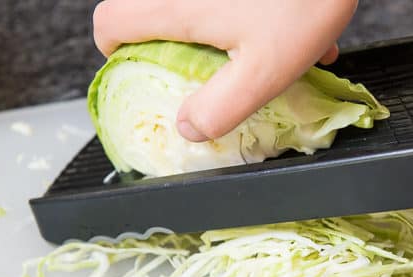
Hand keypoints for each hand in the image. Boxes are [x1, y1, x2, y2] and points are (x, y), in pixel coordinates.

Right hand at [93, 0, 357, 140]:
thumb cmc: (302, 5)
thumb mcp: (263, 72)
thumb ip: (221, 106)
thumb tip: (188, 127)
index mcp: (176, 6)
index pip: (110, 23)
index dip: (116, 53)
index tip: (142, 70)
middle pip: (141, 9)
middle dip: (163, 42)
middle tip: (198, 66)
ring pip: (183, 5)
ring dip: (206, 29)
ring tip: (247, 50)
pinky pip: (218, 1)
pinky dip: (233, 14)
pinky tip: (276, 29)